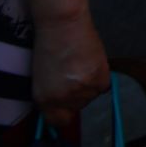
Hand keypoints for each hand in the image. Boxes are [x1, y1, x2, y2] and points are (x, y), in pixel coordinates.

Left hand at [30, 11, 109, 127]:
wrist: (63, 25)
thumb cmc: (49, 45)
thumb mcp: (42, 76)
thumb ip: (52, 93)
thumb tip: (64, 101)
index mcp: (44, 100)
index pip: (58, 121)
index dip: (63, 112)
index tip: (65, 103)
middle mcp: (62, 99)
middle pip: (77, 107)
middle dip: (77, 94)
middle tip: (73, 74)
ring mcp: (82, 91)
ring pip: (91, 96)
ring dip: (89, 85)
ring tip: (81, 65)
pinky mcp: (99, 79)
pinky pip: (104, 87)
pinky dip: (100, 77)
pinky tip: (91, 63)